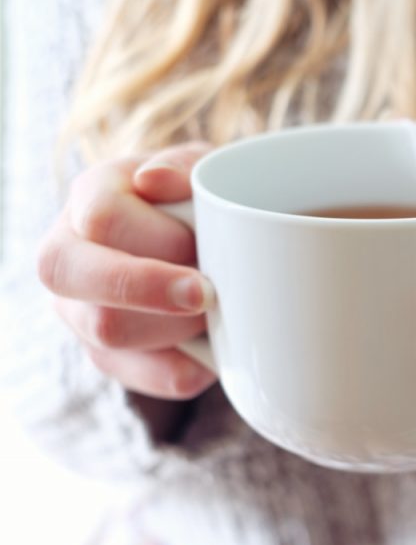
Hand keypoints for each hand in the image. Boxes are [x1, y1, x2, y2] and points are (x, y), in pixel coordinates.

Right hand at [37, 142, 217, 399]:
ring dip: (175, 328)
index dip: (159, 238)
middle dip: (146, 289)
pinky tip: (216, 350)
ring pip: (105, 333)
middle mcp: (68, 254)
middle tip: (207, 295)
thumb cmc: (205, 202)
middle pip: (72, 276)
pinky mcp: (107, 357)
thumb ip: (186, 167)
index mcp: (90, 197)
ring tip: (217, 311)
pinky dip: (188, 369)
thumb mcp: (206, 171)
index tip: (203, 249)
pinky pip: (138, 376)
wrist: (209, 244)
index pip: (102, 217)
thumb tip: (154, 181)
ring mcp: (78, 311)